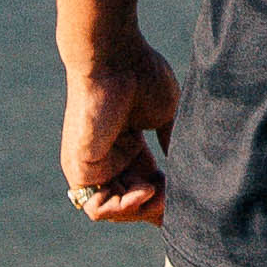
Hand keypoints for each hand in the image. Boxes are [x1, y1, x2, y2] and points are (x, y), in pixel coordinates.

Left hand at [60, 39, 178, 225]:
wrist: (113, 57)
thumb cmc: (139, 75)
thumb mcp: (164, 115)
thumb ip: (170, 142)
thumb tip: (185, 166)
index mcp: (126, 147)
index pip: (144, 187)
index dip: (166, 197)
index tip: (187, 197)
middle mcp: (108, 160)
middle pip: (132, 203)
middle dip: (157, 207)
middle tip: (176, 200)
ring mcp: (92, 167)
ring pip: (115, 210)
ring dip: (142, 210)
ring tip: (160, 195)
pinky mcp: (79, 169)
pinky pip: (97, 207)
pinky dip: (123, 208)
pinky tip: (145, 191)